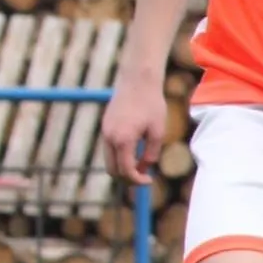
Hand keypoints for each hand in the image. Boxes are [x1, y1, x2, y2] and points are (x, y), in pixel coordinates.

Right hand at [101, 68, 165, 184]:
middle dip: (127, 178)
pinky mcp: (105, 125)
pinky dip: (118, 155)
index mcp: (123, 140)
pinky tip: (133, 151)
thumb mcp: (157, 131)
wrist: (137, 80)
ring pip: (108, 160)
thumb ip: (151, 153)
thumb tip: (144, 168)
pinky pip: (108, 148)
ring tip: (138, 165)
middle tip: (142, 177)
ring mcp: (105, 131)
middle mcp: (109, 137)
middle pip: (112, 169)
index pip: (126, 170)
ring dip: (122, 167)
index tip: (149, 181)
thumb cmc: (151, 104)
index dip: (137, 180)